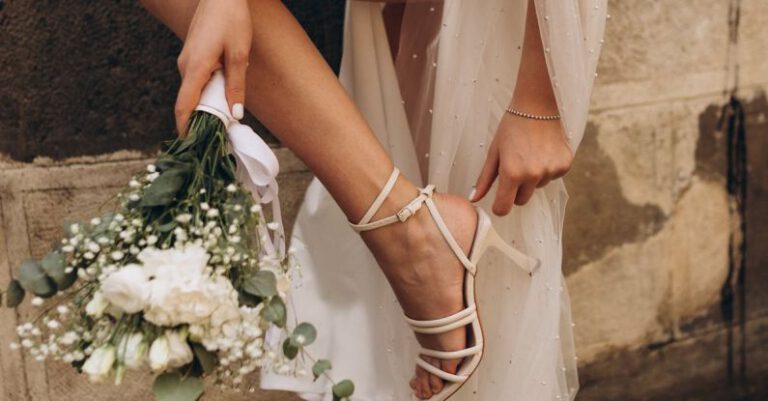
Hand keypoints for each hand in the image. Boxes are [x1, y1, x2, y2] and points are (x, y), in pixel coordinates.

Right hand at [174, 0, 251, 135]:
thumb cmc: (232, 20)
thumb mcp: (239, 55)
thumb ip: (236, 86)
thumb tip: (235, 114)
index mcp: (195, 67)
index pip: (183, 105)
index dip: (185, 127)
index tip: (190, 146)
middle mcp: (185, 66)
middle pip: (189, 102)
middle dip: (201, 121)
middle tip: (218, 138)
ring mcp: (187, 61)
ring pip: (194, 92)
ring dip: (208, 106)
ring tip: (225, 120)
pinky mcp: (193, 57)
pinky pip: (197, 82)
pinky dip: (208, 93)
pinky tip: (224, 96)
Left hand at [470, 113, 572, 214]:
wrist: (538, 106)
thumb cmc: (511, 128)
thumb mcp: (494, 153)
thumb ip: (484, 179)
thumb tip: (473, 199)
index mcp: (512, 173)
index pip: (504, 208)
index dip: (499, 206)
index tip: (499, 200)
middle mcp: (533, 175)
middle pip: (522, 200)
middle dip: (516, 190)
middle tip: (515, 166)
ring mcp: (551, 171)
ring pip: (537, 187)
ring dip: (533, 177)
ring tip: (530, 153)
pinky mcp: (565, 165)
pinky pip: (552, 177)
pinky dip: (547, 168)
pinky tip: (544, 151)